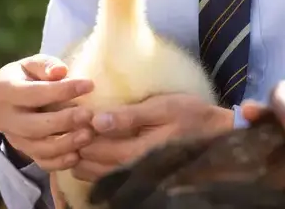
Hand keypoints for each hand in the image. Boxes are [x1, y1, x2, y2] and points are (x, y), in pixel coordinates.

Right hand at [0, 54, 95, 170]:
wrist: (16, 99)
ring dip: (65, 144)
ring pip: (38, 148)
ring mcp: (13, 139)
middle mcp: (4, 118)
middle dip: (64, 122)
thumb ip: (46, 66)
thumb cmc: (30, 76)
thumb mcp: (34, 64)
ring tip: (89, 135)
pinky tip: (78, 155)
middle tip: (89, 115)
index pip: (34, 93)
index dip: (62, 90)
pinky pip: (42, 162)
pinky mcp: (25, 152)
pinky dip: (60, 162)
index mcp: (4, 91)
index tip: (90, 85)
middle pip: (34, 126)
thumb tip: (61, 71)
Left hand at [70, 93, 233, 181]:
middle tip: (69, 128)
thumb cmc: (190, 115)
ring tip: (76, 140)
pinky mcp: (140, 176)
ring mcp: (136, 176)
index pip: (97, 149)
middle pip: (93, 166)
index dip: (81, 134)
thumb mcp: (162, 108)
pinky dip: (95, 168)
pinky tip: (92, 155)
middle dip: (78, 148)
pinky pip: (110, 177)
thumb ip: (130, 116)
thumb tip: (97, 120)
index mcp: (138, 152)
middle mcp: (134, 170)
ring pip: (98, 175)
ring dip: (83, 160)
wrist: (215, 134)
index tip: (73, 117)